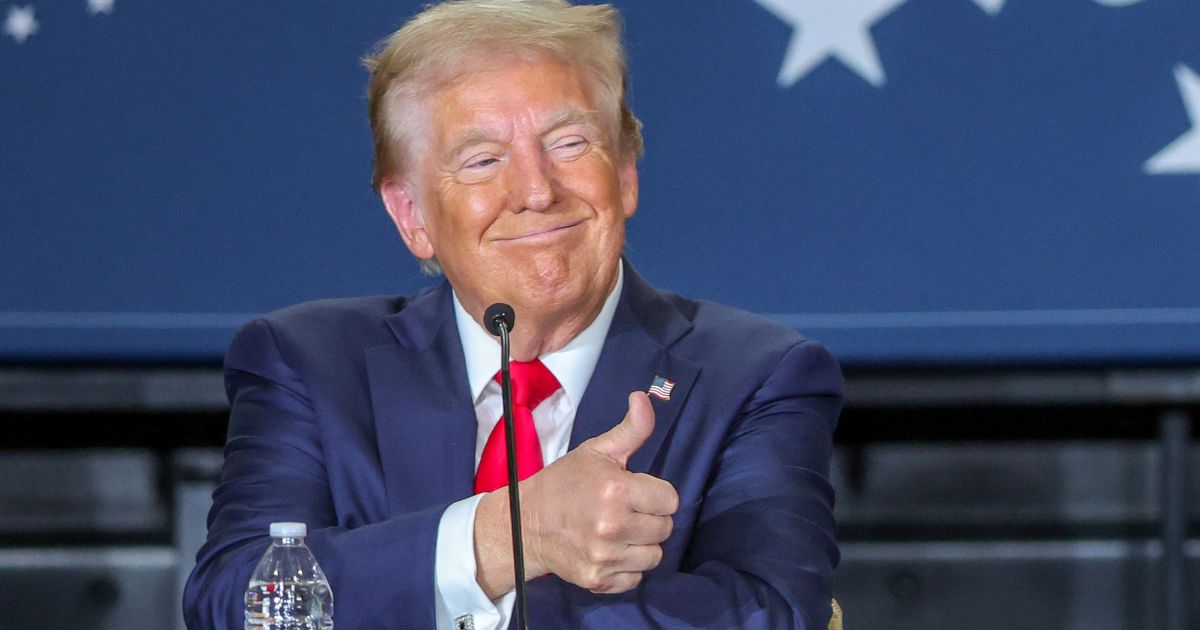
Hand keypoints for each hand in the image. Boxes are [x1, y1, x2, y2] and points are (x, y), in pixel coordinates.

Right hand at [475, 391, 678, 596]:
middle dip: (650, 517)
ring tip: (620, 531)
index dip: (655, 494)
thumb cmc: (565, 483)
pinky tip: (611, 550)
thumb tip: (643, 397)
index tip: (635, 492)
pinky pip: (636, 577)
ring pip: (654, 555)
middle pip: (665, 528)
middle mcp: (612, 525)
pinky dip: (627, 567)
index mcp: (616, 490)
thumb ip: (630, 429)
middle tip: (626, 511)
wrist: (525, 523)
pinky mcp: (598, 579)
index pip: (670, 499)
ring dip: (642, 544)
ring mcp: (604, 556)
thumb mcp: (596, 451)